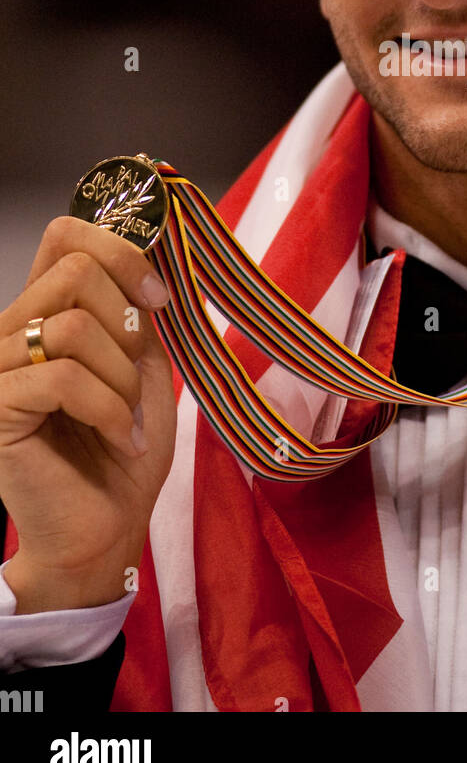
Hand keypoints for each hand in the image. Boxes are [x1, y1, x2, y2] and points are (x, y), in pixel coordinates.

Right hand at [0, 217, 177, 611]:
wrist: (109, 528)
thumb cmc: (125, 446)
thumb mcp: (142, 362)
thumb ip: (134, 307)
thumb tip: (147, 249)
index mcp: (43, 310)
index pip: (64, 234)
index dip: (120, 253)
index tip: (157, 300)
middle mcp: (10, 330)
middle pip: (74, 270)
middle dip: (124, 326)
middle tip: (133, 382)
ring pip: (70, 325)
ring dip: (120, 377)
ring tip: (126, 420)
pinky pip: (62, 378)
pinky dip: (109, 410)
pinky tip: (122, 439)